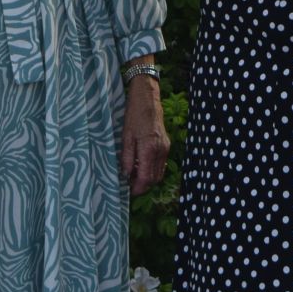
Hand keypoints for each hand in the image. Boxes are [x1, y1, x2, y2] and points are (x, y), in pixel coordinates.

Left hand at [120, 74, 168, 194]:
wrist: (147, 100)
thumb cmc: (134, 116)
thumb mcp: (125, 136)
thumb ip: (127, 157)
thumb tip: (126, 175)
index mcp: (149, 148)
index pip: (146, 177)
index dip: (138, 187)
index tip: (129, 192)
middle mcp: (160, 150)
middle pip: (154, 178)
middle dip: (143, 185)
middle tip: (130, 186)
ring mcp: (165, 148)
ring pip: (159, 172)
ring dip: (148, 178)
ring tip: (134, 176)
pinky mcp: (166, 145)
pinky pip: (161, 164)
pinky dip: (152, 170)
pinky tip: (141, 166)